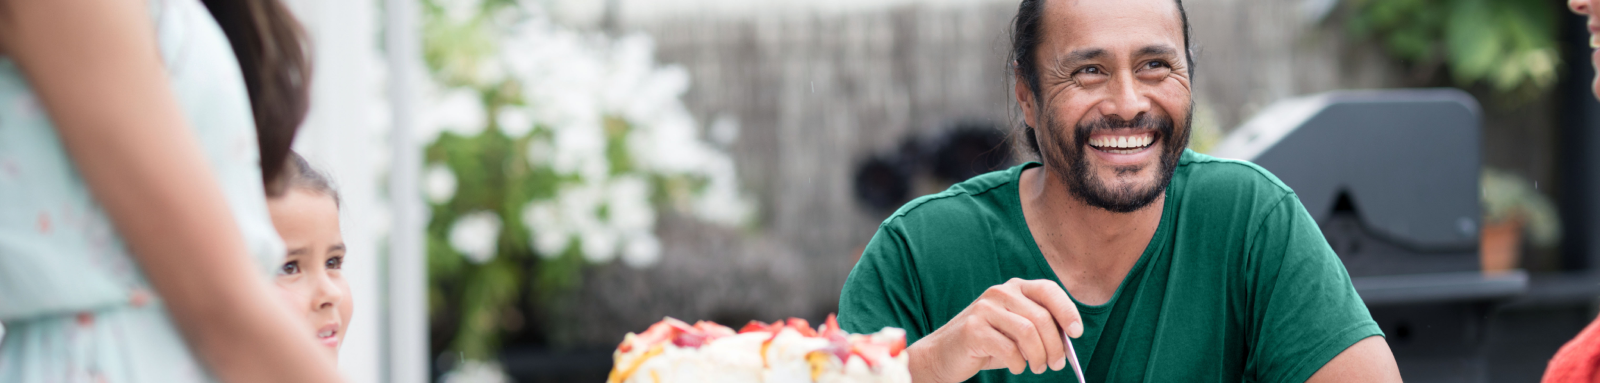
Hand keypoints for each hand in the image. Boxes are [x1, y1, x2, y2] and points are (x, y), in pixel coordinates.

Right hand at [907, 278, 1083, 382]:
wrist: (944, 354)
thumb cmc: (987, 344)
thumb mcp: (1016, 330)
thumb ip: (1039, 327)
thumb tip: (1068, 339)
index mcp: (1014, 288)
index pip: (1048, 290)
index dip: (1067, 310)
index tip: (1076, 333)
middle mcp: (999, 293)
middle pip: (1041, 317)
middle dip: (1055, 346)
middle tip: (1056, 365)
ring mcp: (984, 309)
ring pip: (1028, 332)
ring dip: (1039, 356)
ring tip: (1038, 368)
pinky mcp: (973, 329)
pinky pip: (1009, 349)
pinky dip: (1019, 364)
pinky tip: (1016, 367)